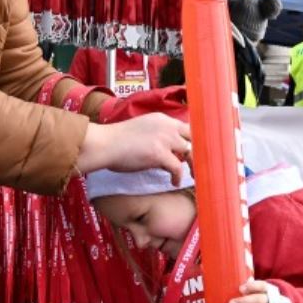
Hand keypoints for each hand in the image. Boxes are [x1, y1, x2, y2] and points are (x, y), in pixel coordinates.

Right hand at [76, 114, 190, 181]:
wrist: (105, 144)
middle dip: (196, 152)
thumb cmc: (116, 140)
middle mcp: (166, 126)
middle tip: (195, 164)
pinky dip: (177, 177)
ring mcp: (164, 139)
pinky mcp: (160, 154)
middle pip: (193, 138)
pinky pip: (177, 168)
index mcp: (161, 119)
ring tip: (190, 175)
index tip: (192, 152)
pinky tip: (174, 183)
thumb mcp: (142, 128)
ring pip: (190, 152)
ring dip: (191, 165)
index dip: (191, 141)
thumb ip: (156, 134)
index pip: (186, 127)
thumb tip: (165, 150)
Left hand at [229, 279, 272, 302]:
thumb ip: (247, 287)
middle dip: (245, 301)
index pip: (261, 286)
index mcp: (267, 291)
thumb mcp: (257, 293)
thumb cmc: (260, 302)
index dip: (252, 287)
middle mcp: (272, 300)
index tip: (240, 289)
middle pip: (260, 299)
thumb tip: (235, 276)